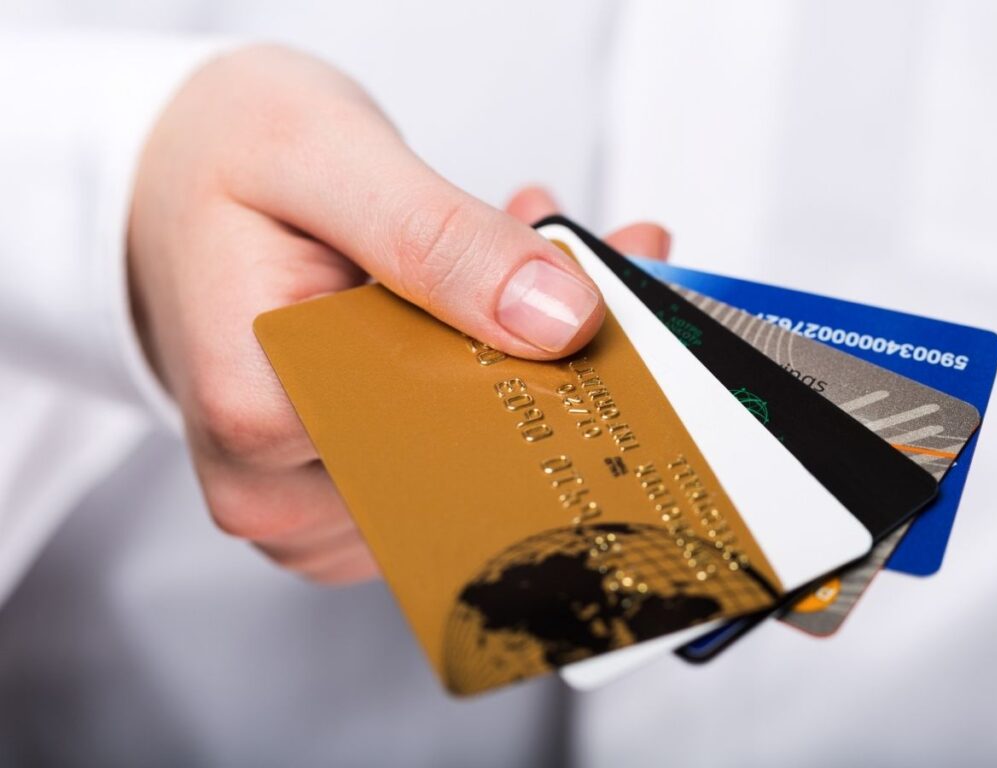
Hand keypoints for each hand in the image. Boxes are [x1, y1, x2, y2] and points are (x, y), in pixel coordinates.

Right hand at [129, 45, 670, 584]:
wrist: (166, 183)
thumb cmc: (218, 161)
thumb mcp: (319, 155)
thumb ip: (435, 237)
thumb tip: (558, 322)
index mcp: (260, 415)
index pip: (450, 435)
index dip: (546, 372)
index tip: (609, 300)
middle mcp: (277, 489)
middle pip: (469, 458)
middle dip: (549, 360)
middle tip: (594, 261)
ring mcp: (310, 503)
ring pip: (468, 458)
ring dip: (522, 359)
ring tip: (531, 260)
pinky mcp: (338, 491)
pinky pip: (443, 453)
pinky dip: (484, 372)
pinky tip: (494, 298)